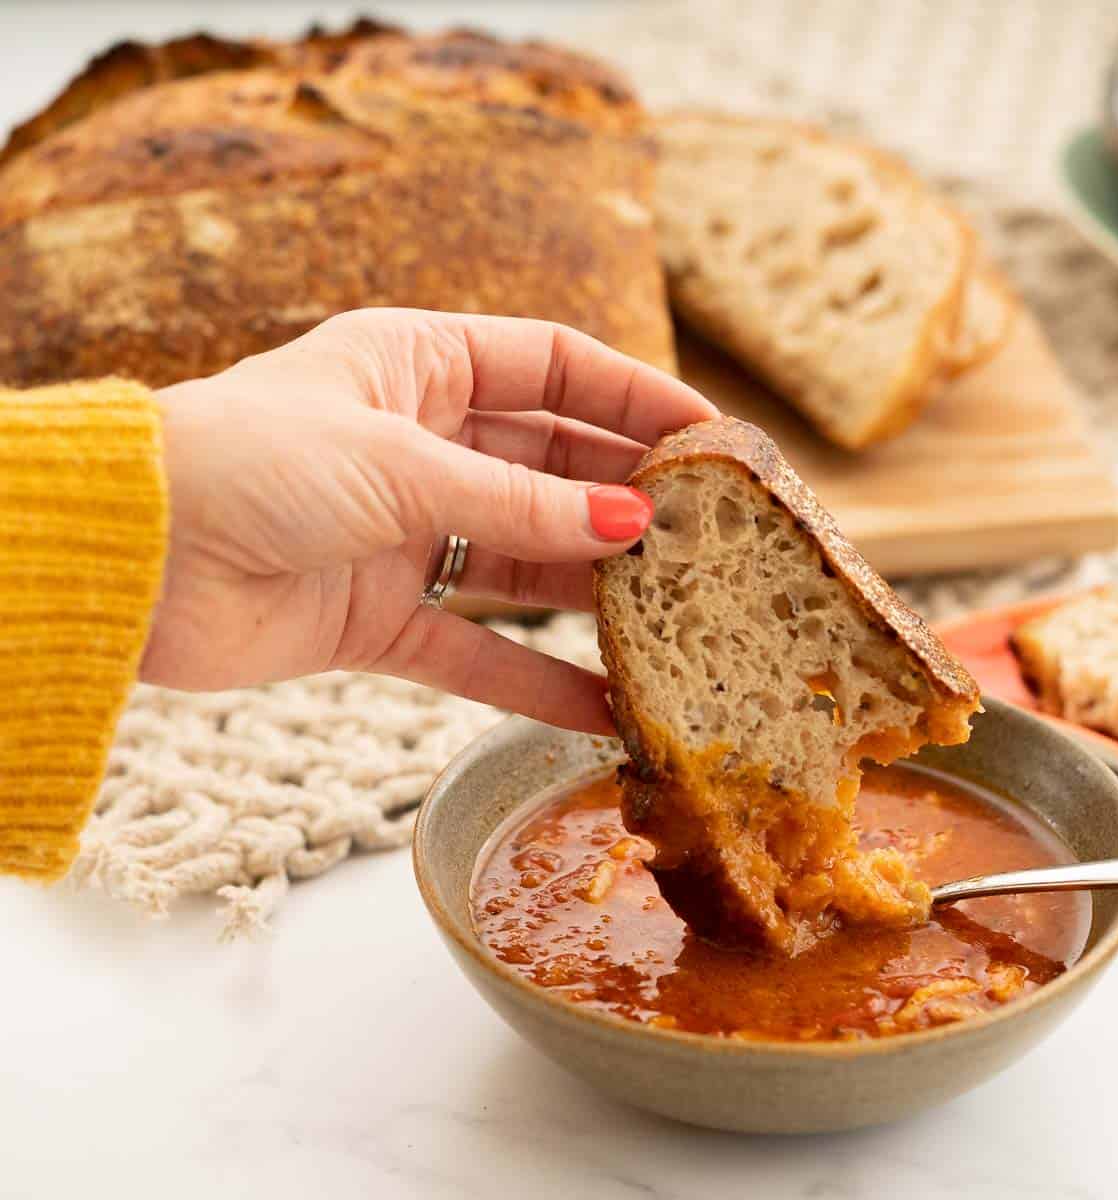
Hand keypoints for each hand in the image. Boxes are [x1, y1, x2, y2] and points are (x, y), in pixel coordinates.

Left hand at [143, 308, 717, 732]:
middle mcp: (421, 444)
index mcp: (419, 365)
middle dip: (627, 500)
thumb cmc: (246, 463)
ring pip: (525, 562)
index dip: (634, 398)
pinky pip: (476, 649)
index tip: (710, 434)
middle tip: (708, 537)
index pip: (553, 367)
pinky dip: (532, 680)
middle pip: (552, 468)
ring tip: (674, 620)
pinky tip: (600, 709)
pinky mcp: (381, 616)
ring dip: (592, 592)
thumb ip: (518, 502)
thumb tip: (630, 524)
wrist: (132, 563)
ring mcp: (406, 533)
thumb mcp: (398, 465)